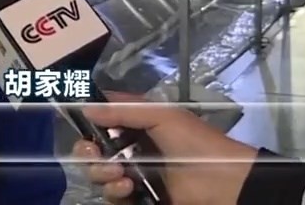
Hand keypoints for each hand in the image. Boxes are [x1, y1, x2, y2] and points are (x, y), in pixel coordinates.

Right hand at [71, 91, 258, 204]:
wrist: (222, 181)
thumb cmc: (193, 141)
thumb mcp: (161, 115)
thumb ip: (122, 110)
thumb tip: (86, 108)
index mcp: (134, 123)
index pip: (98, 119)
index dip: (86, 122)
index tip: (82, 126)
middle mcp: (128, 147)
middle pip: (90, 151)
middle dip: (88, 154)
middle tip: (99, 156)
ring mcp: (132, 175)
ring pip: (98, 176)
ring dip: (102, 175)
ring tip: (123, 177)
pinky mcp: (137, 198)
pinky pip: (112, 197)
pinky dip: (115, 193)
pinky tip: (129, 190)